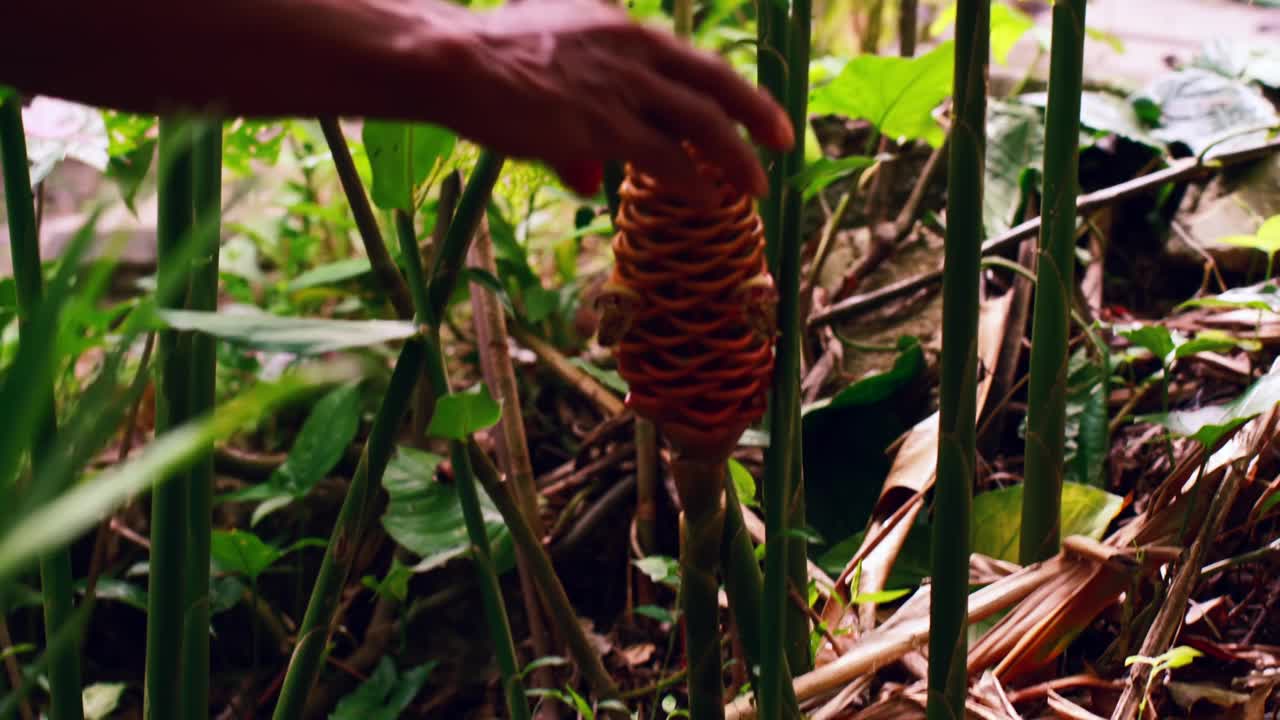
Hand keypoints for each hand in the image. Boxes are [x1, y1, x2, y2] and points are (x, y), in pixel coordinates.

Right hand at [445, 0, 793, 197]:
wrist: (455, 61)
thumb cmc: (489, 68)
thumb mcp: (544, 84)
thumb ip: (575, 136)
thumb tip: (588, 182)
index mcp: (622, 29)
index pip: (689, 59)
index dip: (725, 87)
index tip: (749, 109)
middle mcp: (633, 50)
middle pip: (714, 81)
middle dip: (755, 112)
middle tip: (783, 139)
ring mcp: (623, 87)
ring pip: (702, 123)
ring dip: (736, 157)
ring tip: (758, 186)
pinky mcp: (604, 124)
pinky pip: (667, 158)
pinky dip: (696, 183)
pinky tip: (712, 204)